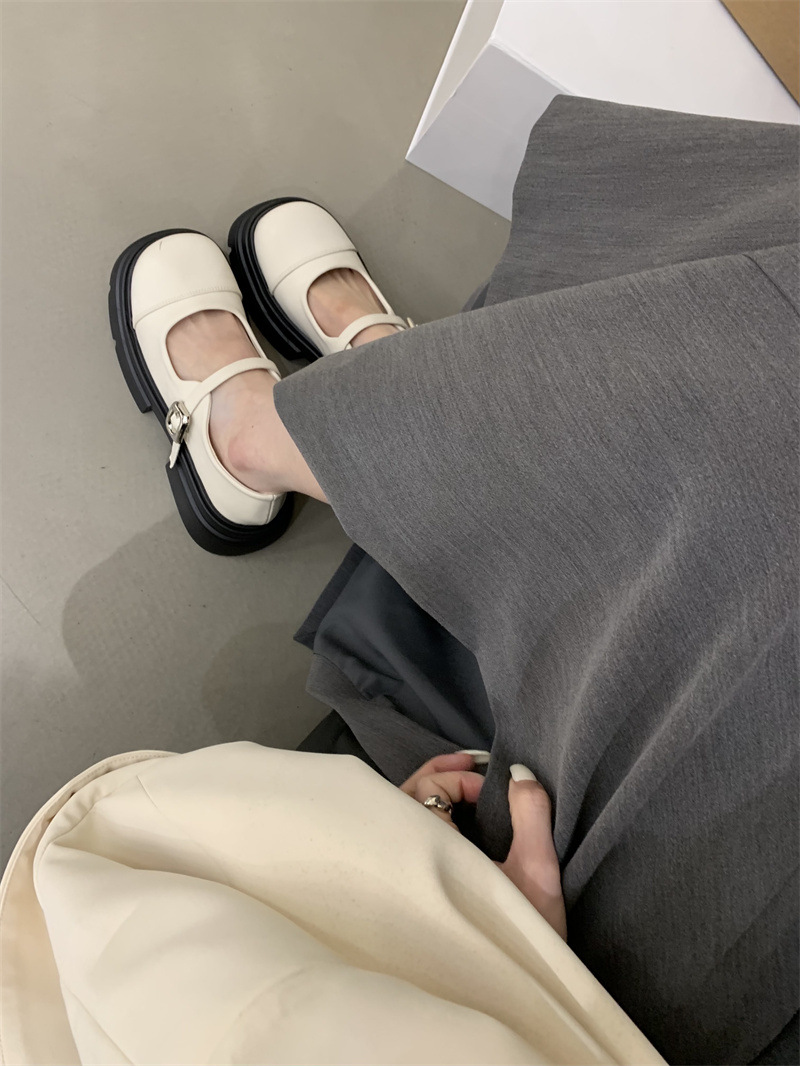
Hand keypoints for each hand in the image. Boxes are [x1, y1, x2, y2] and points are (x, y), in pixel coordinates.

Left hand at [400, 752, 566, 939]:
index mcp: (430, 856)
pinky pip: (409, 841)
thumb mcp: (537, 871)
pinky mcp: (417, 894)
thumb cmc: (524, 934)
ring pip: (403, 821)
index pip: (425, 794)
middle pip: (403, 801)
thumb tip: (517, 772)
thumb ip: (530, 814)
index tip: (488, 789)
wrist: (517, 994)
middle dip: (436, 775)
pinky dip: (428, 818)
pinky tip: (454, 814)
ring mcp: (408, 882)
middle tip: (469, 761)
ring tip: (461, 778)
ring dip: (430, 794)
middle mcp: (408, 867)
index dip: (455, 780)